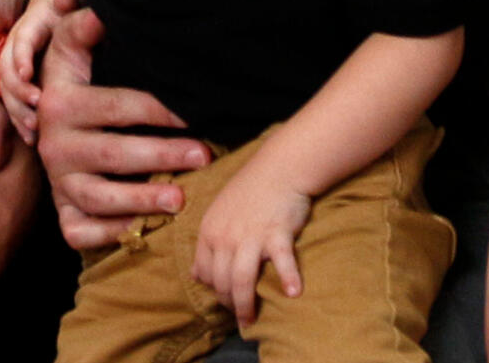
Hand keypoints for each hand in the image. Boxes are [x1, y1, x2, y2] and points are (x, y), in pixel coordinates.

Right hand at [0, 0, 71, 143]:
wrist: (54, 24)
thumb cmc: (62, 17)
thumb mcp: (64, 7)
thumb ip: (66, 2)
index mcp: (26, 30)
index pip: (19, 43)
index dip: (21, 58)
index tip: (27, 74)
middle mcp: (14, 51)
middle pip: (7, 72)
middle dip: (18, 90)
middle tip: (36, 103)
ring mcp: (13, 71)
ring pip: (6, 93)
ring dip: (17, 110)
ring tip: (33, 126)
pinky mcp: (16, 89)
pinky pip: (12, 107)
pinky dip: (19, 122)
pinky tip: (31, 138)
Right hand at [36, 4, 209, 250]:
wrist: (45, 123)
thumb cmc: (73, 80)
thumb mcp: (70, 48)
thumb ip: (82, 27)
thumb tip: (99, 9)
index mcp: (59, 103)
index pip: (115, 106)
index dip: (157, 109)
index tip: (192, 112)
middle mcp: (52, 145)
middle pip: (113, 153)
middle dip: (162, 155)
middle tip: (203, 154)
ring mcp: (57, 183)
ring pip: (100, 198)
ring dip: (142, 200)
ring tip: (181, 198)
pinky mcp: (62, 213)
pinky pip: (84, 231)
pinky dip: (113, 233)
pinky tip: (144, 226)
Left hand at [190, 155, 310, 328]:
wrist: (279, 167)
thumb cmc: (251, 189)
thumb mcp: (219, 211)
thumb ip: (209, 241)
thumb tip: (195, 274)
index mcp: (210, 229)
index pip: (203, 271)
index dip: (213, 290)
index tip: (225, 300)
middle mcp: (225, 235)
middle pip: (221, 281)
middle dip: (228, 304)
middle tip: (240, 317)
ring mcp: (250, 235)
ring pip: (241, 279)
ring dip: (245, 305)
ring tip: (249, 322)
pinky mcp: (276, 233)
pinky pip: (281, 261)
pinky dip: (288, 278)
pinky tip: (293, 294)